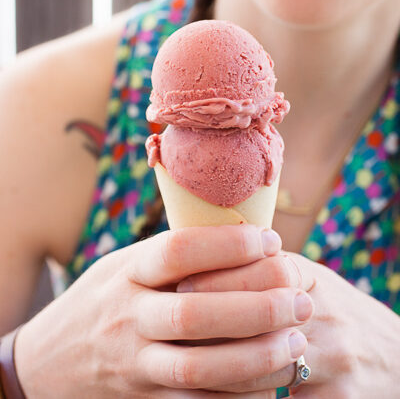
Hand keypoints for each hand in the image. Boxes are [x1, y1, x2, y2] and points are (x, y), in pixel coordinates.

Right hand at [14, 225, 312, 398]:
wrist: (50, 359)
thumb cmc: (105, 298)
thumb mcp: (125, 264)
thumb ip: (172, 255)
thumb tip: (242, 237)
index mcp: (127, 272)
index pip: (177, 251)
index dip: (228, 244)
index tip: (270, 240)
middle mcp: (128, 317)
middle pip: (194, 313)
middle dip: (256, 307)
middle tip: (301, 300)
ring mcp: (134, 363)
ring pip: (199, 368)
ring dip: (257, 357)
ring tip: (298, 341)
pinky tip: (273, 383)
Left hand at [177, 237, 399, 396]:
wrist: (392, 355)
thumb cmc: (334, 310)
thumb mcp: (311, 279)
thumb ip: (270, 267)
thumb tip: (209, 254)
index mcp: (313, 278)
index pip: (263, 269)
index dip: (218, 276)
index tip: (180, 283)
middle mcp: (325, 312)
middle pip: (260, 314)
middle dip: (212, 319)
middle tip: (172, 323)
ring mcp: (335, 356)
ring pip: (264, 364)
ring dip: (220, 365)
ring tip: (183, 360)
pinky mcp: (340, 398)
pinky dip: (245, 398)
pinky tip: (216, 393)